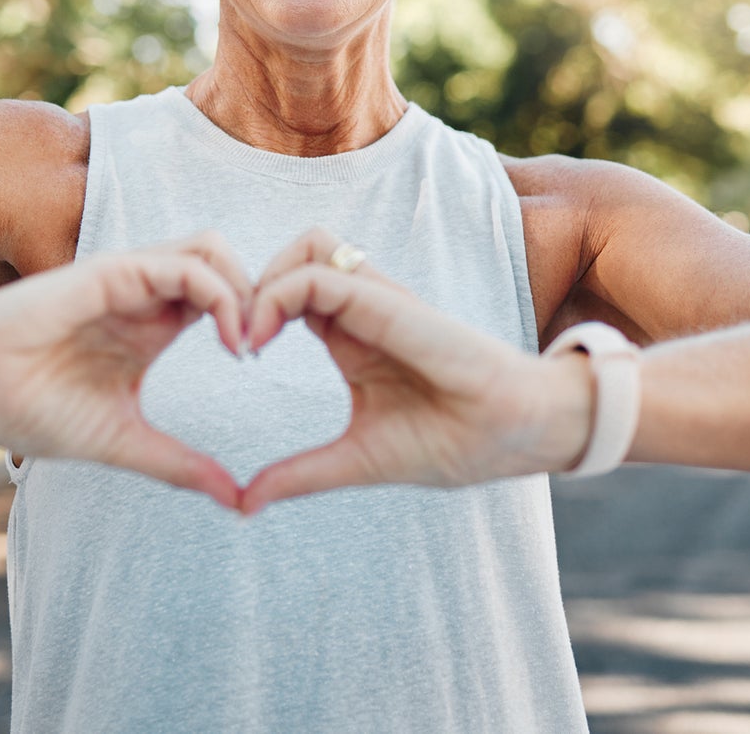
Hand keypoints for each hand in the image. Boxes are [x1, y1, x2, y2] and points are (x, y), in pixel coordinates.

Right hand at [0, 232, 252, 510]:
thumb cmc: (28, 409)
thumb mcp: (123, 442)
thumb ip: (180, 464)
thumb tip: (237, 501)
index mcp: (150, 328)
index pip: (222, 300)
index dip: (254, 322)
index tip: (260, 370)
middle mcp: (145, 296)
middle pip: (227, 264)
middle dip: (262, 297)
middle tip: (264, 348)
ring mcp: (130, 279)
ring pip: (212, 249)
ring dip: (245, 288)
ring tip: (247, 343)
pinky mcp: (114, 271)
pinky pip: (186, 265)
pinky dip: (220, 294)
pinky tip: (227, 339)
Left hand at [239, 228, 592, 514]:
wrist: (518, 435)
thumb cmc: (453, 442)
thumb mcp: (356, 460)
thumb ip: (300, 474)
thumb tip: (244, 503)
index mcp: (351, 337)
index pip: (290, 293)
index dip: (253, 312)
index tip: (235, 356)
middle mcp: (362, 309)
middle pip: (293, 256)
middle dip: (250, 285)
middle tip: (232, 339)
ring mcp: (377, 300)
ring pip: (306, 245)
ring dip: (265, 279)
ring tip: (247, 334)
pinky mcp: (389, 303)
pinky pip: (322, 274)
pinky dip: (281, 293)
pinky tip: (262, 337)